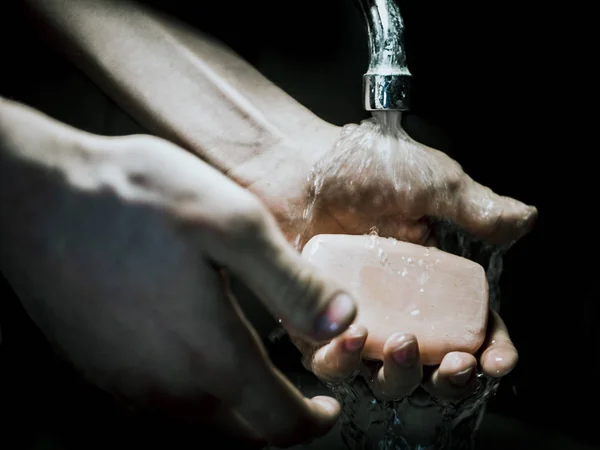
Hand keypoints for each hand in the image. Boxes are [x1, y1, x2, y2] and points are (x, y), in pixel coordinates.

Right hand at [0, 101, 359, 446]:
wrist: (37, 194)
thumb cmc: (136, 201)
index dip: (312, 422)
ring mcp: (127, 383)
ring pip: (203, 417)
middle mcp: (167, 388)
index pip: (278, 423)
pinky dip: (198, 388)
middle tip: (299, 384)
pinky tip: (199, 348)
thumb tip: (343, 323)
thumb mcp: (233, 224)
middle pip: (242, 428)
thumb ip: (292, 282)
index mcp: (210, 357)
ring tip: (256, 365)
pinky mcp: (100, 366)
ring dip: (239, 401)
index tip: (328, 409)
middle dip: (279, 415)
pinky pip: (164, 399)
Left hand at [228, 115, 529, 402]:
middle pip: (429, 365)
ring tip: (402, 348)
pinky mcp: (311, 316)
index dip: (489, 350)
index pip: (468, 328)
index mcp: (430, 281)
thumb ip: (476, 209)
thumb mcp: (431, 184)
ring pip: (379, 373)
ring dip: (398, 376)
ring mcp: (352, 314)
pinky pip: (326, 357)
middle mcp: (394, 305)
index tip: (496, 360)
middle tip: (454, 365)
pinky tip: (351, 339)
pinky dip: (341, 360)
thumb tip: (525, 220)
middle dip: (448, 378)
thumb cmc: (364, 167)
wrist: (300, 161)